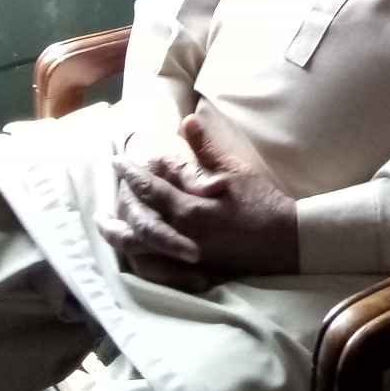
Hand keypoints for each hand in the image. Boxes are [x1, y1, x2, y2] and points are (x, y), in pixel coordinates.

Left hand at [97, 114, 298, 284]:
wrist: (284, 241)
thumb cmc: (262, 202)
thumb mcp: (235, 171)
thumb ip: (206, 150)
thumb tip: (187, 121)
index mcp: (190, 208)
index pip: (149, 189)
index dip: (131, 173)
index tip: (117, 160)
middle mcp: (180, 235)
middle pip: (135, 221)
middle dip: (120, 200)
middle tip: (110, 186)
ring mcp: (184, 255)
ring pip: (139, 248)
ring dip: (119, 234)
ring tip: (105, 223)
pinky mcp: (191, 269)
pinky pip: (153, 266)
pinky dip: (137, 256)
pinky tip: (130, 248)